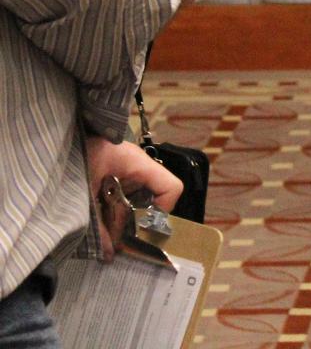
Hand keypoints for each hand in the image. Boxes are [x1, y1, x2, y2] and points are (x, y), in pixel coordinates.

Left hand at [85, 136, 182, 259]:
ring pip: (142, 197)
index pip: (171, 187)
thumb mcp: (84, 195)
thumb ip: (99, 225)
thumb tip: (110, 255)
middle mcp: (139, 166)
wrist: (51, 142)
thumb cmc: (73, 159)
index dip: (164, 210)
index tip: (142, 227)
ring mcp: (128, 168)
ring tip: (109, 229)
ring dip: (129, 216)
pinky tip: (102, 218)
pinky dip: (119, 209)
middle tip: (123, 236)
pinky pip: (128, 194)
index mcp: (138, 164)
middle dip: (142, 219)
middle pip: (157, 196)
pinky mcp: (116, 173)